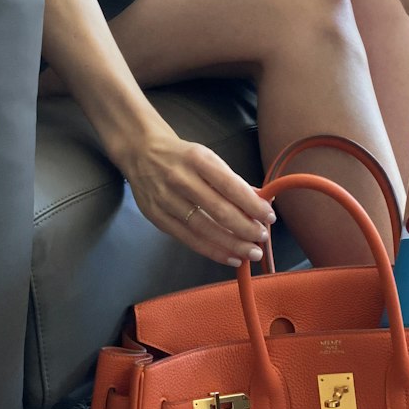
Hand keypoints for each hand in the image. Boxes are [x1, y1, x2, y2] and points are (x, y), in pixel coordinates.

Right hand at [111, 119, 275, 267]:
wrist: (140, 151)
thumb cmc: (181, 156)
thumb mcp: (208, 158)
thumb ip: (232, 181)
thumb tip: (260, 202)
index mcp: (198, 159)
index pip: (230, 186)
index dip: (252, 204)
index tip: (269, 216)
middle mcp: (180, 179)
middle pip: (219, 211)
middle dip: (245, 229)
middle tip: (262, 239)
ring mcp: (166, 200)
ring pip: (204, 229)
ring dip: (231, 244)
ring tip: (250, 253)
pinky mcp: (157, 217)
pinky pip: (188, 239)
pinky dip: (211, 251)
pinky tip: (230, 257)